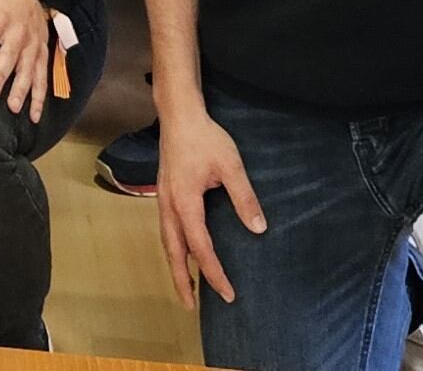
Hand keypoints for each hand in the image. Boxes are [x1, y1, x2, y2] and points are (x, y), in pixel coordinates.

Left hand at [0, 0, 55, 118]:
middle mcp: (17, 32)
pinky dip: (40, 98)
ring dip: (22, 89)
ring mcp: (32, 44)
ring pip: (28, 69)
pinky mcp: (41, 53)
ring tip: (12, 108)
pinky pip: (42, 77)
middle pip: (9, 54)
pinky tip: (33, 116)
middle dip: (1, 73)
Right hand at [154, 105, 265, 306]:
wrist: (179, 115)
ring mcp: (163, 199)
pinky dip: (173, 248)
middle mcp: (169, 206)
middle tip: (190, 307)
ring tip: (185, 286)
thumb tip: (258, 229)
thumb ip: (244, 198)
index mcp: (185, 203)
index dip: (214, 274)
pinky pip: (167, 229)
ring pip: (166, 242)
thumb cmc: (205, 138)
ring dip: (175, 266)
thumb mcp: (231, 166)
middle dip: (182, 280)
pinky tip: (182, 251)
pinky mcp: (164, 193)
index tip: (228, 294)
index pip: (200, 248)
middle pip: (173, 252)